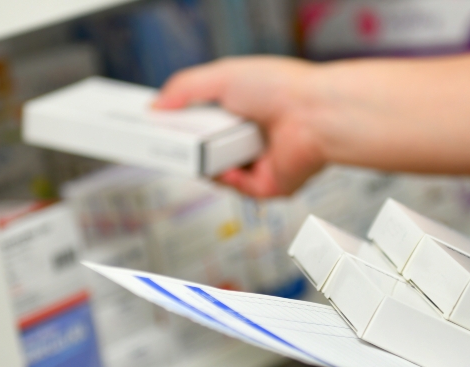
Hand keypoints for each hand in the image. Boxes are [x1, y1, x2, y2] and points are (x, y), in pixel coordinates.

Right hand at [154, 57, 326, 197]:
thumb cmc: (281, 88)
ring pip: (219, 170)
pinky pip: (236, 188)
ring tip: (193, 149)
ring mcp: (261, 161)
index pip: (206, 119)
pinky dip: (225, 179)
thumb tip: (156, 106)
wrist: (314, 114)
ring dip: (204, 162)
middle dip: (188, 146)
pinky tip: (221, 164)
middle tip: (166, 141)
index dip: (184, 123)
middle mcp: (254, 134)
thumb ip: (184, 88)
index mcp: (246, 106)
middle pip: (209, 148)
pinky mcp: (269, 185)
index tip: (161, 124)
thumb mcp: (220, 76)